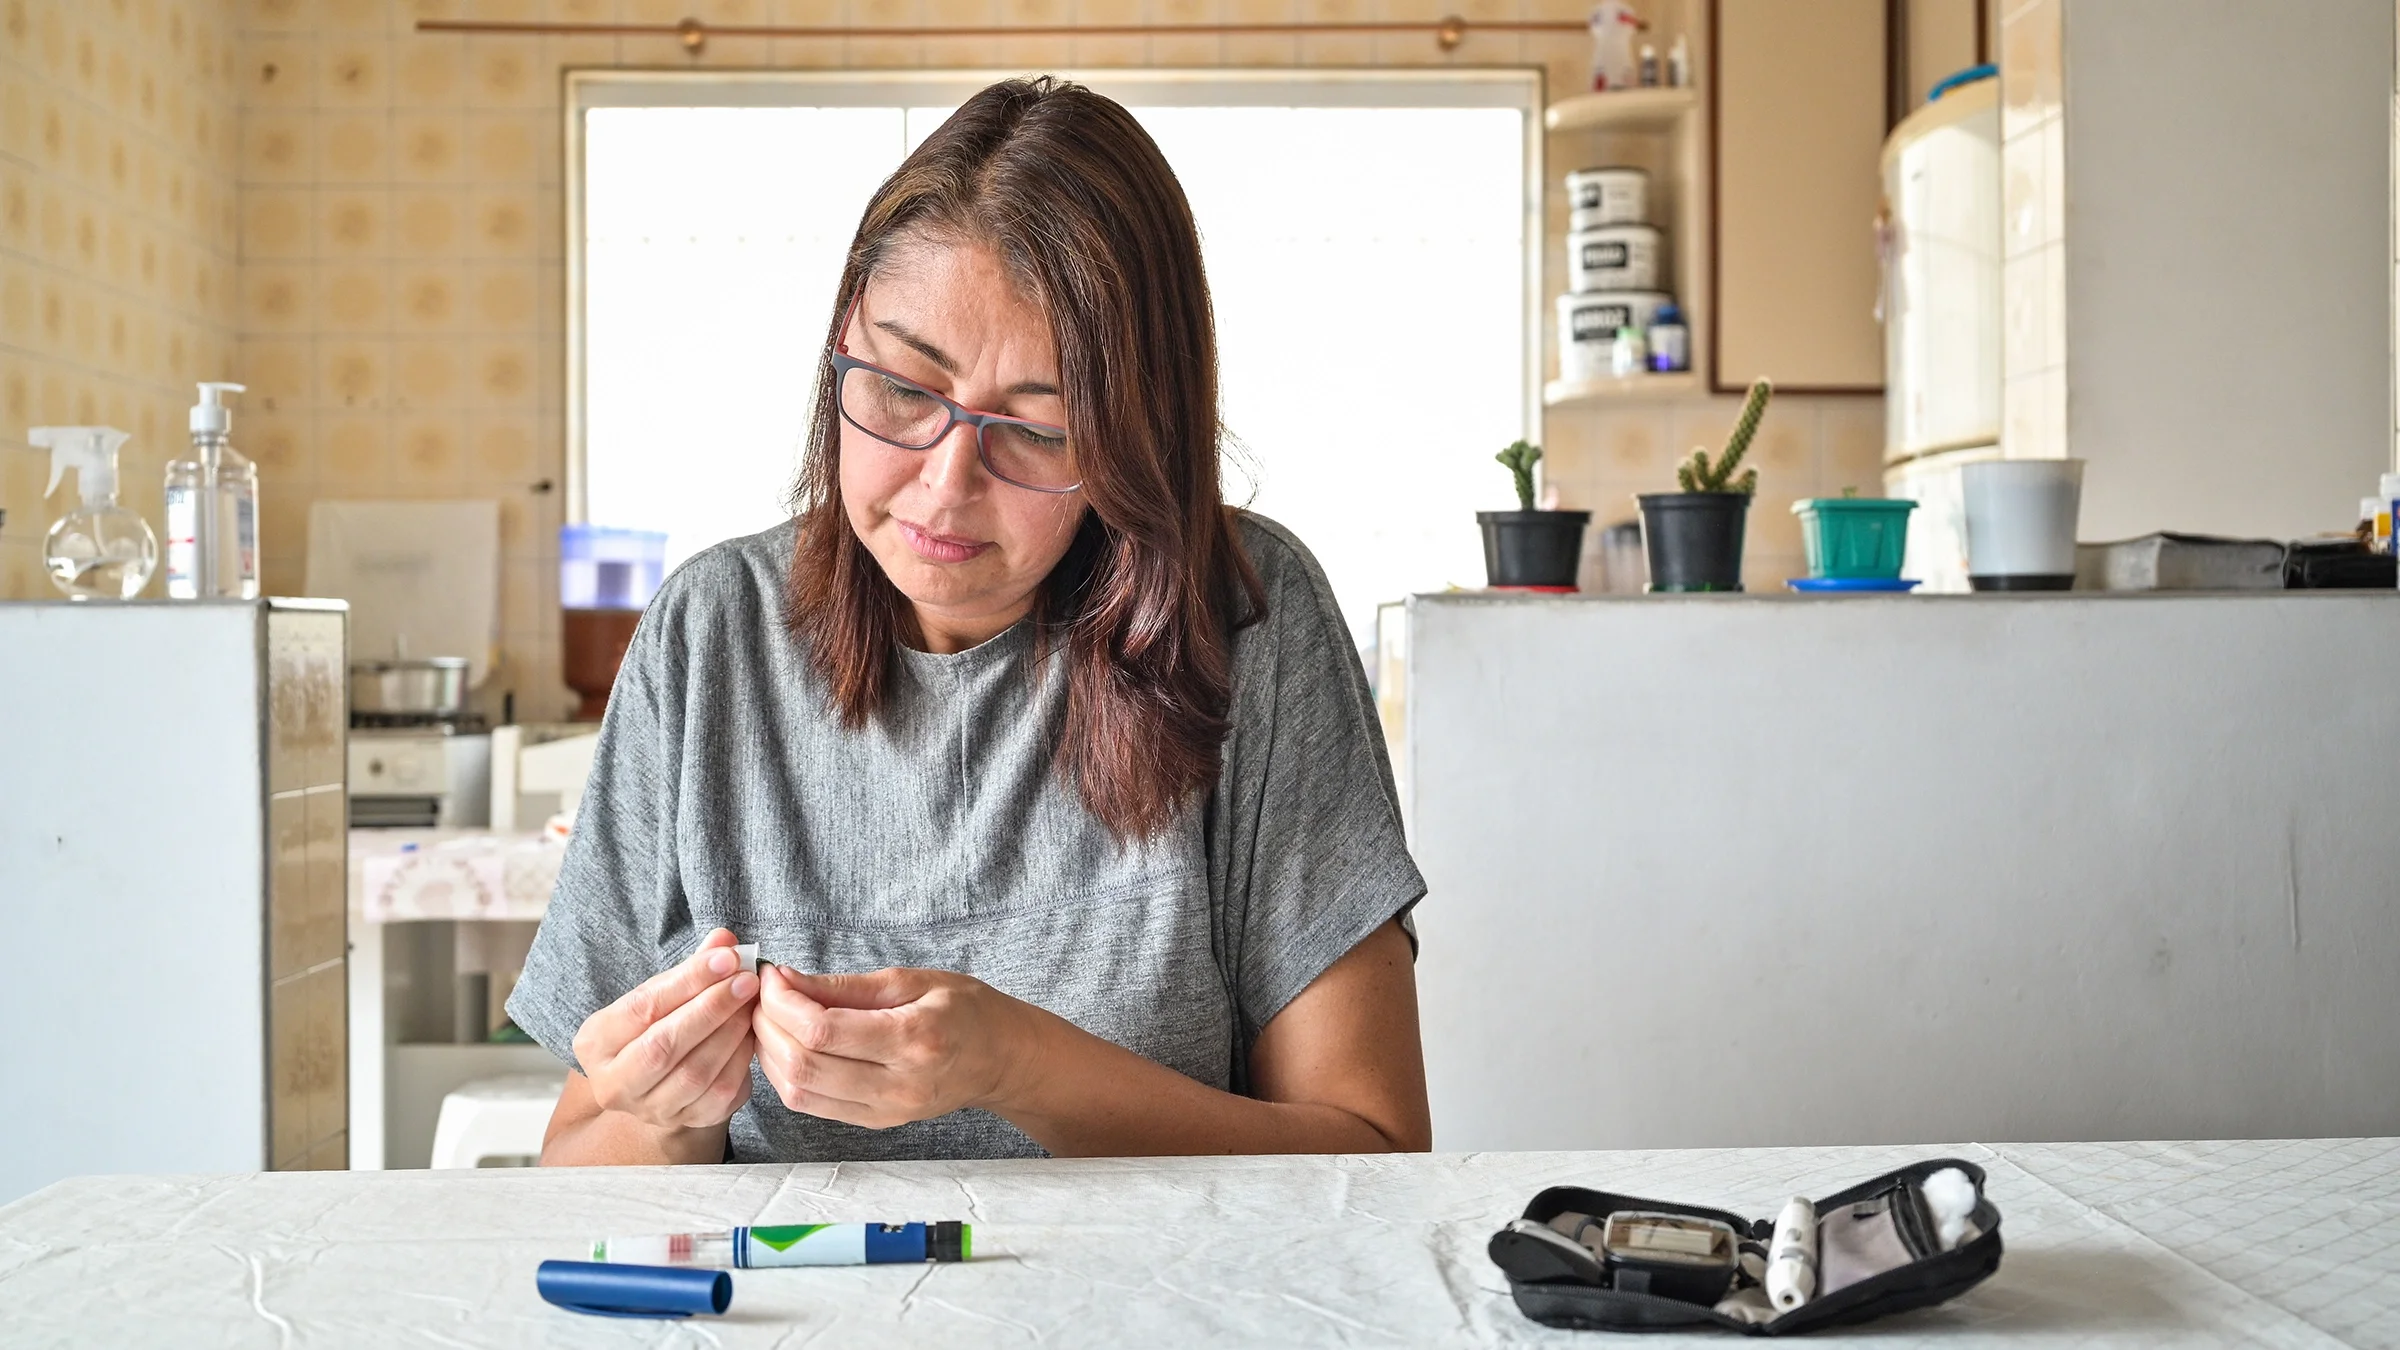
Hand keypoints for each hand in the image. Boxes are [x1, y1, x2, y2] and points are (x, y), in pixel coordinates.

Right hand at [569, 927, 760, 1130]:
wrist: (661, 1086)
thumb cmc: (658, 1029)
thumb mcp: (661, 997)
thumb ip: (689, 969)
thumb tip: (724, 939)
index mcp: (594, 1042)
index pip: (643, 1007)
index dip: (688, 981)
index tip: (727, 957)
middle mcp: (614, 1083)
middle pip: (664, 1045)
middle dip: (711, 1007)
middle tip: (746, 980)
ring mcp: (649, 1110)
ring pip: (694, 1072)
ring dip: (730, 1032)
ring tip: (752, 1003)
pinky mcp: (686, 1123)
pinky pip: (719, 1093)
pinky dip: (741, 1059)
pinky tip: (753, 1033)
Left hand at [751, 965, 1039, 1129]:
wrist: (1001, 1059)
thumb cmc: (965, 1009)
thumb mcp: (911, 980)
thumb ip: (845, 986)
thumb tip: (786, 980)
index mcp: (913, 1039)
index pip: (823, 1030)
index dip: (783, 1003)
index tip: (772, 976)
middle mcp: (898, 1084)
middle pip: (804, 1064)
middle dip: (768, 1025)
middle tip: (762, 996)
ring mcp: (886, 1111)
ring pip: (799, 1092)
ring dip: (770, 1053)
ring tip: (769, 1019)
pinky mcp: (875, 1123)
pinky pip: (813, 1105)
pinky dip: (786, 1075)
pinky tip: (785, 1046)